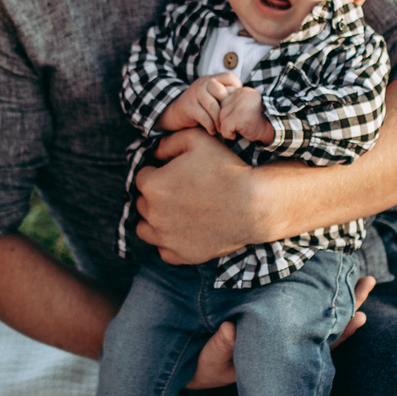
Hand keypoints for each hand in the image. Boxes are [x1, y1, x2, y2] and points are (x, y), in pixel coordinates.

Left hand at [134, 129, 279, 263]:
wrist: (254, 205)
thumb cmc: (226, 170)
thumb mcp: (197, 139)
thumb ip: (168, 142)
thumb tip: (155, 152)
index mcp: (153, 185)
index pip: (142, 177)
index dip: (157, 173)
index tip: (174, 174)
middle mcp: (153, 213)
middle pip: (142, 203)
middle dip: (156, 196)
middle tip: (180, 192)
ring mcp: (166, 237)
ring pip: (145, 228)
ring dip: (155, 220)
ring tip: (176, 213)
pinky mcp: (180, 255)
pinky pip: (163, 250)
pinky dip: (170, 242)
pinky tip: (184, 231)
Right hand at [157, 73, 240, 133]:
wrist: (177, 112)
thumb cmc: (201, 106)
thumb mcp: (212, 96)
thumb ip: (224, 95)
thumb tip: (245, 102)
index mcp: (212, 79)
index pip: (229, 77)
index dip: (236, 87)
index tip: (237, 102)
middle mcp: (204, 83)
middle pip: (222, 92)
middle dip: (228, 109)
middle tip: (232, 121)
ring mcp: (195, 94)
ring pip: (214, 107)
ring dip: (220, 121)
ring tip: (223, 129)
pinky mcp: (189, 106)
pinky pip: (205, 118)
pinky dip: (211, 127)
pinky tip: (213, 131)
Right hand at [185, 275, 376, 390]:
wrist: (191, 365)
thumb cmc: (202, 365)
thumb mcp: (209, 362)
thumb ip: (220, 348)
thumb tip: (230, 330)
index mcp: (278, 357)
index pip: (316, 346)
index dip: (339, 334)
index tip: (359, 318)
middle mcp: (286, 344)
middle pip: (326, 325)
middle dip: (350, 305)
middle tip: (370, 282)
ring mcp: (281, 331)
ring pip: (318, 313)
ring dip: (342, 295)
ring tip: (364, 277)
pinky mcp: (271, 317)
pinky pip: (300, 303)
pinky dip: (317, 290)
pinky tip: (329, 271)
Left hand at [216, 86, 271, 144]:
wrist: (274, 129)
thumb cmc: (259, 121)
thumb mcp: (245, 107)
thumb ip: (233, 104)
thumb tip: (214, 109)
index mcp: (242, 91)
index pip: (223, 98)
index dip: (225, 111)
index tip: (235, 119)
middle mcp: (240, 94)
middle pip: (220, 108)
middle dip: (224, 121)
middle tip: (235, 126)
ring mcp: (239, 104)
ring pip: (220, 118)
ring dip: (226, 128)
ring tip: (238, 130)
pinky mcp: (238, 116)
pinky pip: (224, 128)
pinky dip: (228, 134)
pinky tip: (237, 134)